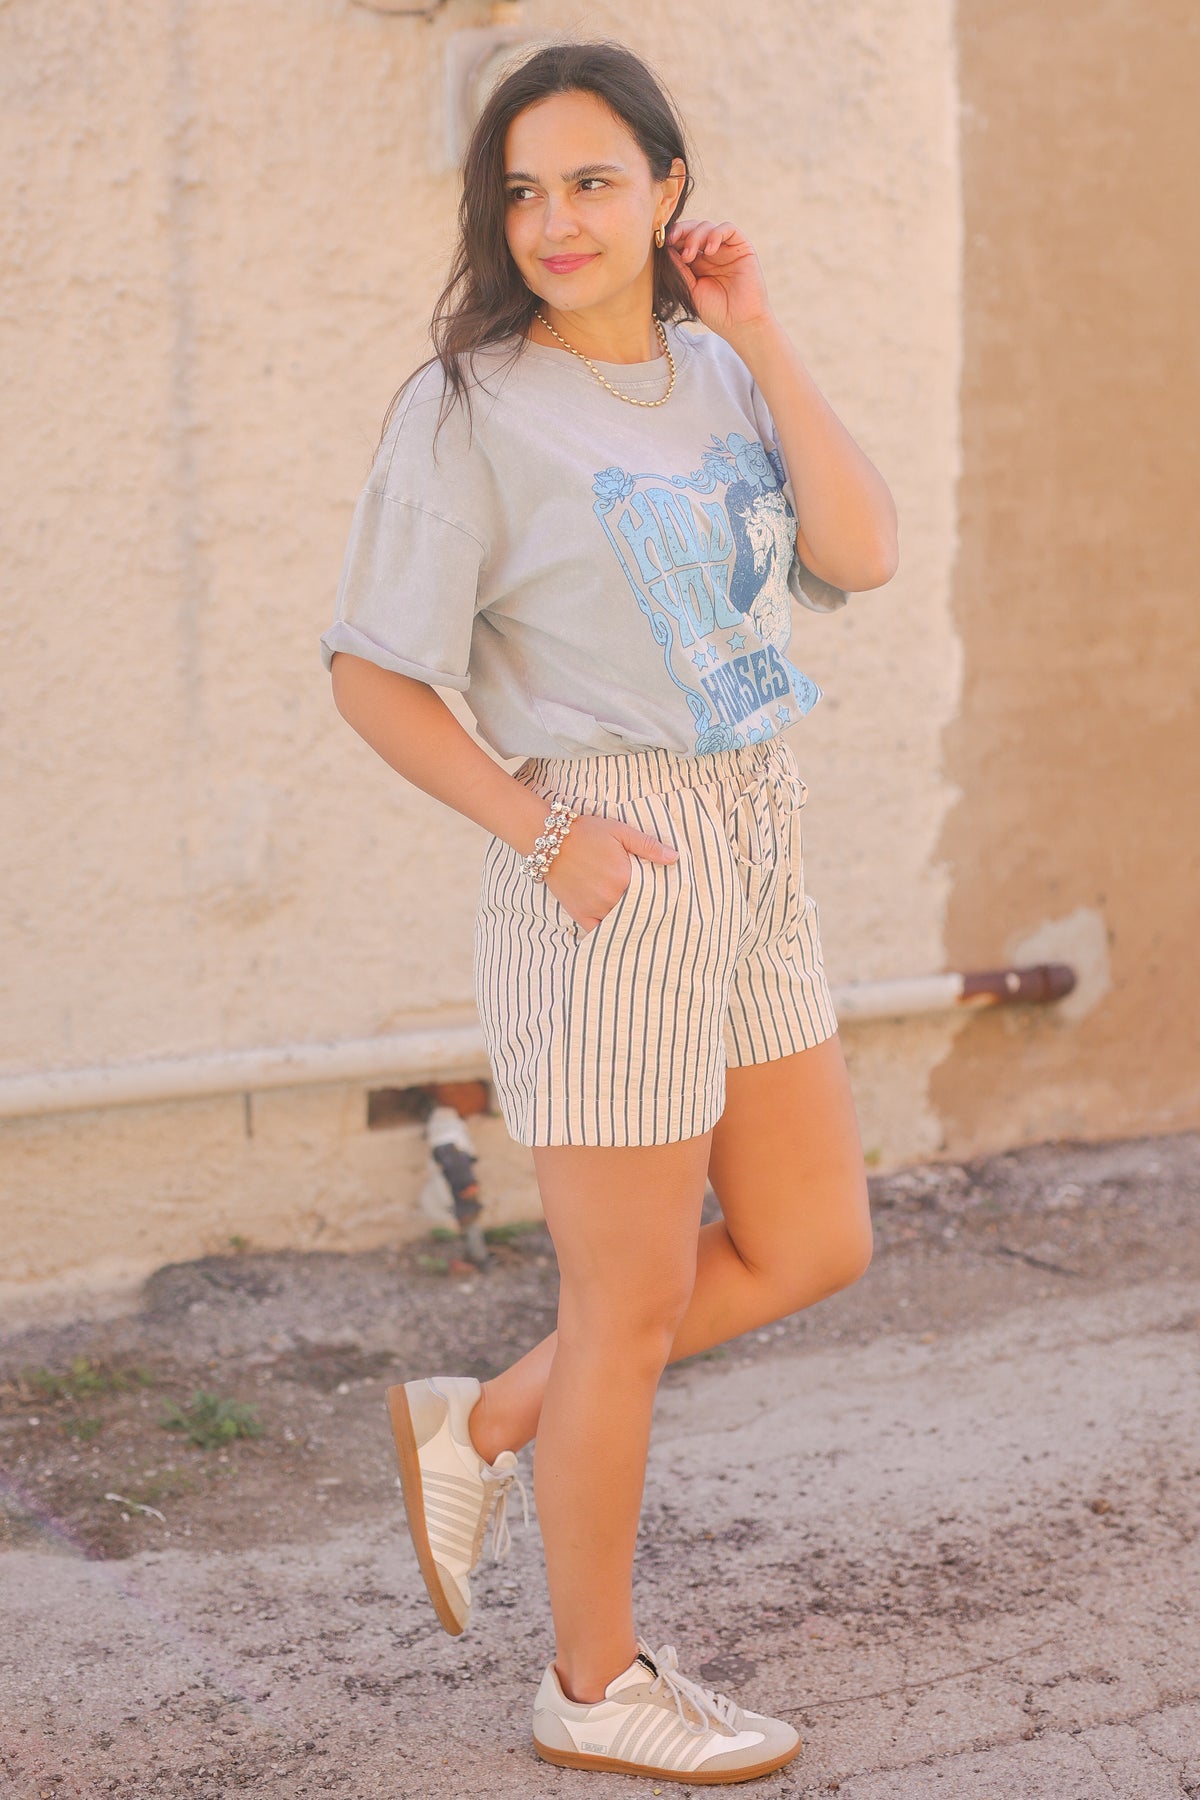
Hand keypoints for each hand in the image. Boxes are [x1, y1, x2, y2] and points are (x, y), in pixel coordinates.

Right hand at [545, 812, 677, 935]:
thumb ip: (648, 846)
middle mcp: (611, 896)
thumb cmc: (587, 832)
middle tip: (659, 913)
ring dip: (631, 922)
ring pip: (621, 923)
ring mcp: (594, 908)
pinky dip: (609, 934)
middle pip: (638, 910)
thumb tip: (674, 858)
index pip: (652, 894)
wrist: (550, 840)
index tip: (668, 898)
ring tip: (642, 923)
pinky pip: (598, 932)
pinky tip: (619, 933)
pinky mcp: (580, 914)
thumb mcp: (620, 832)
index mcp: (624, 877)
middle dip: (647, 910)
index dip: (660, 896)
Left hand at [665, 218, 772, 337]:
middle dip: (680, 232)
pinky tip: (708, 251)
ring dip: (695, 236)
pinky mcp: (742, 247)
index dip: (671, 238)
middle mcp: (711, 253)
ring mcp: (726, 249)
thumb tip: (664, 249)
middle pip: (693, 229)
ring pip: (707, 226)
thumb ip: (679, 270)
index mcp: (696, 263)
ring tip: (689, 256)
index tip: (660, 244)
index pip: (682, 240)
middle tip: (671, 242)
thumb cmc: (715, 312)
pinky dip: (715, 234)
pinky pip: (728, 229)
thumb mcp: (690, 290)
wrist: (740, 324)